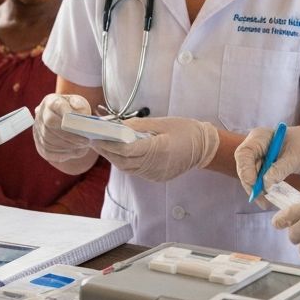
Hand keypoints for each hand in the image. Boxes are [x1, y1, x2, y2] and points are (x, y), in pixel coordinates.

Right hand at [33, 94, 96, 172]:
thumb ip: (80, 106)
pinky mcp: (39, 144)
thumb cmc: (74, 110)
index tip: (82, 125)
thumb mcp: (79, 103)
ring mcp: (37, 130)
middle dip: (69, 135)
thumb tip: (80, 113)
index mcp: (51, 101)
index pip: (56, 106)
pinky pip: (47, 151)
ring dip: (68, 145)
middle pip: (50, 125)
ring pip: (48, 140)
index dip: (68, 115)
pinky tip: (75, 152)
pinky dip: (62, 153)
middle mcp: (41, 114)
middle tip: (86, 141)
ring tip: (83, 147)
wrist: (64, 120)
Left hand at [92, 116, 218, 182]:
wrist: (204, 148)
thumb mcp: (162, 123)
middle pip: (123, 161)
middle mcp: (155, 165)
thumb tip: (119, 126)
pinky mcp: (157, 177)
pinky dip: (125, 162)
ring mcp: (156, 174)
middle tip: (94, 141)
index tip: (97, 136)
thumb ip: (139, 126)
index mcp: (158, 149)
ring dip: (114, 158)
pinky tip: (120, 154)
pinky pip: (136, 171)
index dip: (110, 144)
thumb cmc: (185, 130)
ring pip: (128, 168)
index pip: (126, 149)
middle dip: (107, 151)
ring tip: (104, 146)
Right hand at [234, 124, 299, 197]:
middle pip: (244, 165)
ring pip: (248, 174)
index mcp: (260, 137)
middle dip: (249, 182)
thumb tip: (266, 184)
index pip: (244, 153)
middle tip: (260, 198)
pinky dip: (260, 188)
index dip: (245, 170)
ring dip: (255, 188)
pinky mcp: (262, 165)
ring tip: (264, 202)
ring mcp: (258, 155)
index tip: (255, 184)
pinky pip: (256, 178)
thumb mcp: (295, 156)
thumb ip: (280, 168)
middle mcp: (255, 145)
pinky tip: (266, 198)